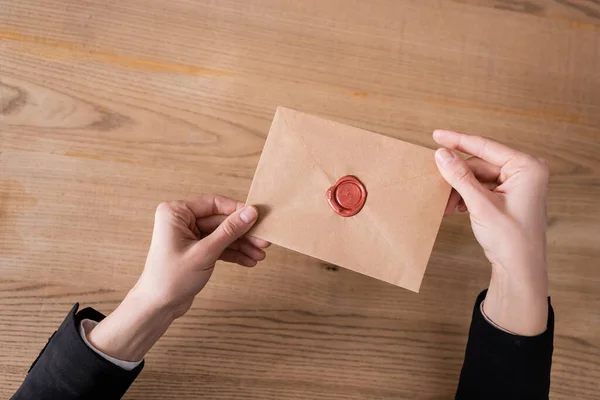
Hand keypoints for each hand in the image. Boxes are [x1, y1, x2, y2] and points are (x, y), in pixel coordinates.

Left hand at [87, 195, 269, 360]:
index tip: (258, 217)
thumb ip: (229, 231)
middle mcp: (181, 220)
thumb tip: (250, 212)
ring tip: (260, 255)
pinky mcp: (196, 249)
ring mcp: (189, 235)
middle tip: (264, 240)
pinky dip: (233, 253)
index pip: (214, 204)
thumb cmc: (171, 278)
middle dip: (243, 233)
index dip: (238, 211)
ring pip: (222, 235)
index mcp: (176, 212)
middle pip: (221, 221)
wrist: (158, 306)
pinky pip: (219, 246)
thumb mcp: (205, 252)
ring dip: (242, 245)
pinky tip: (249, 260)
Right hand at [433, 130, 548, 335]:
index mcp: (527, 167)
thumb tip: (441, 154)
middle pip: (479, 163)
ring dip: (459, 189)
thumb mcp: (480, 205)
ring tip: (445, 204)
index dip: (458, 141)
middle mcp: (525, 171)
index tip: (437, 135)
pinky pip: (481, 187)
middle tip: (436, 185)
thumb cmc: (511, 240)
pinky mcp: (509, 194)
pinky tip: (455, 207)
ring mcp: (517, 183)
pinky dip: (466, 195)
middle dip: (456, 177)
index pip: (486, 147)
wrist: (519, 269)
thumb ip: (460, 176)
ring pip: (477, 176)